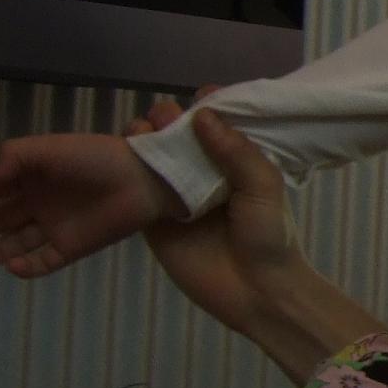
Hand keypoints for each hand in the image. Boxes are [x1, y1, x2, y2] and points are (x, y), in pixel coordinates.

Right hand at [0, 131, 176, 275]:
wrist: (143, 180)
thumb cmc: (96, 158)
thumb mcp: (49, 148)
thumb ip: (14, 157)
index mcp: (33, 176)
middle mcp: (41, 202)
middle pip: (0, 219)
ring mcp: (56, 226)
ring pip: (17, 243)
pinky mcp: (73, 247)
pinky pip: (44, 261)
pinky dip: (28, 266)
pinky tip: (12, 266)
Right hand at [124, 91, 305, 338]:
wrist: (255, 291)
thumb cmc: (268, 236)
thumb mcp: (263, 188)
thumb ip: (237, 152)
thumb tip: (202, 115)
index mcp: (236, 158)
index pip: (218, 121)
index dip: (208, 104)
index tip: (202, 96)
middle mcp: (204, 170)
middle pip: (178, 131)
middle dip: (169, 116)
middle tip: (165, 119)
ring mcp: (175, 191)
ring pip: (152, 152)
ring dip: (144, 136)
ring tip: (142, 133)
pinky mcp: (152, 217)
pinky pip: (133, 187)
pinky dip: (123, 168)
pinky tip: (120, 156)